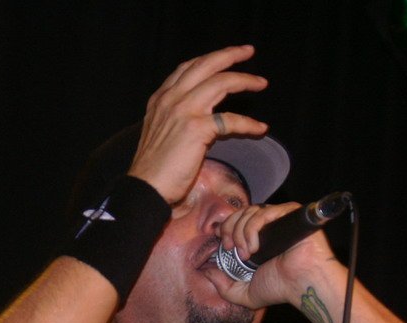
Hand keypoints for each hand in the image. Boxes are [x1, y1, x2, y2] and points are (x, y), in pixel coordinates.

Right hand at [129, 45, 268, 204]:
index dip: (209, 59)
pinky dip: (249, 124)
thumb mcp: (159, 134)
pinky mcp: (197, 128)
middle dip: (230, 55)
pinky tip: (260, 128)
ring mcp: (184, 111)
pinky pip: (231, 120)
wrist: (145, 187)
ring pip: (221, 83)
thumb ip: (176, 120)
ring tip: (260, 83)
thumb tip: (202, 120)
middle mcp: (171, 99)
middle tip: (248, 51)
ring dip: (244, 80)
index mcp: (161, 99)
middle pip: (205, 65)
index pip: (187, 68)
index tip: (225, 56)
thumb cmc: (154, 169)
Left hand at [209, 201, 339, 308]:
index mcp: (258, 237)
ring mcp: (279, 218)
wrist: (302, 283)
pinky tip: (255, 247)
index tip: (224, 245)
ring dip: (241, 233)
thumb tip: (206, 273)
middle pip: (240, 213)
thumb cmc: (280, 288)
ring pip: (249, 211)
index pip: (236, 220)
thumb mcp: (245, 293)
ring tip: (246, 253)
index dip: (226, 228)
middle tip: (231, 248)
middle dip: (230, 230)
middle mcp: (268, 225)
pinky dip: (253, 229)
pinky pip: (263, 212)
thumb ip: (224, 287)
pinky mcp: (289, 213)